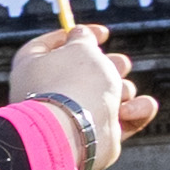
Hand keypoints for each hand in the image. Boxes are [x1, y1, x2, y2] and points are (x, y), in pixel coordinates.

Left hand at [16, 22, 159, 161]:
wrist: (77, 133)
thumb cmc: (74, 84)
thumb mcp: (79, 46)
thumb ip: (82, 38)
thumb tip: (80, 34)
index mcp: (33, 69)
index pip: (50, 45)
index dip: (77, 35)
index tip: (103, 33)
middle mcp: (51, 94)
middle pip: (87, 70)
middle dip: (109, 64)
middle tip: (117, 65)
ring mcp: (77, 117)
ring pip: (113, 92)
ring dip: (123, 87)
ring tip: (117, 92)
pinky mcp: (100, 135)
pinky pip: (129, 116)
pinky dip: (137, 110)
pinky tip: (128, 111)